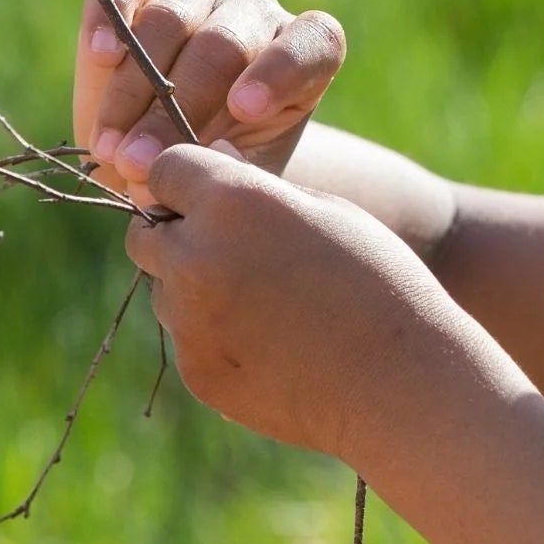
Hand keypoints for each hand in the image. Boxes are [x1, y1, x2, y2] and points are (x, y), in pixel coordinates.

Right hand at [71, 0, 344, 200]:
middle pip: (223, 44)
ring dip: (132, 91)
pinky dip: (110, 14)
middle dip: (176, 109)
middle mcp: (256, 15)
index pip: (312, 46)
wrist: (175, 152)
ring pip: (169, 21)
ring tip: (111, 148)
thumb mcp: (244, 176)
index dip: (279, 72)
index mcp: (307, 55)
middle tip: (141, 164)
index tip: (245, 112)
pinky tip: (101, 56)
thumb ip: (233, 169)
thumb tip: (199, 162)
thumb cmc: (226, 165)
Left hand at [126, 143, 462, 462]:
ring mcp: (189, 319)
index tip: (219, 195)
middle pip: (144, 233)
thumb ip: (259, 189)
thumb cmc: (379, 280)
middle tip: (239, 250)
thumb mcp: (331, 212)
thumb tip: (213, 164)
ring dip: (197, 286)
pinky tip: (275, 342)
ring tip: (270, 303)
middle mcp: (196, 255)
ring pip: (166, 289)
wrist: (399, 379)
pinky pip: (188, 338)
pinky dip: (216, 334)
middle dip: (178, 234)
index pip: (166, 167)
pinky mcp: (196, 370)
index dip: (191, 179)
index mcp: (234, 202)